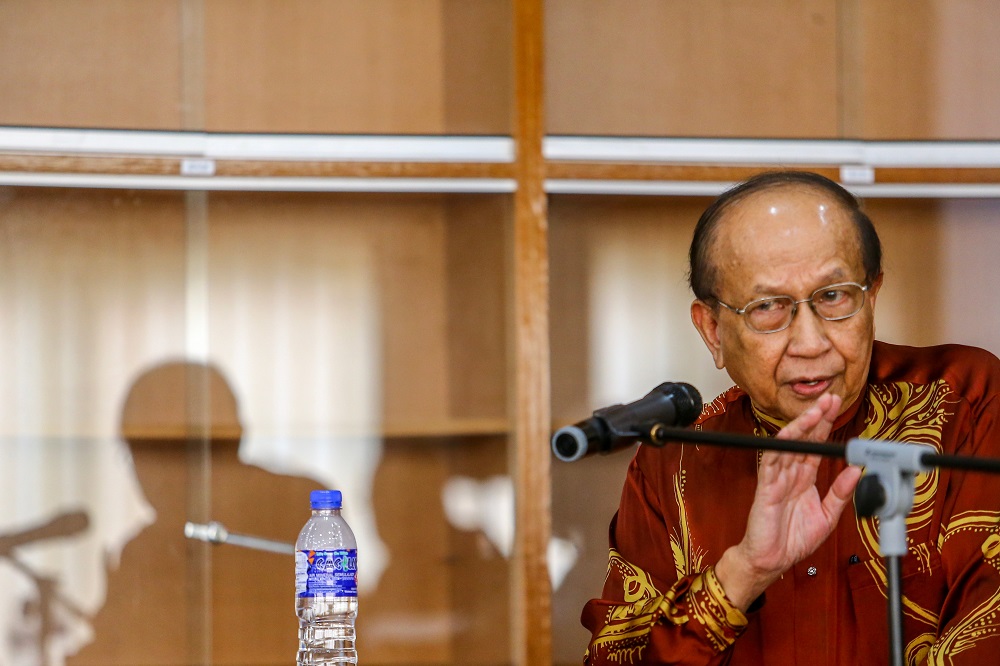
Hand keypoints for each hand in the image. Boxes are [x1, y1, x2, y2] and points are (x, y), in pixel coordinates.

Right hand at [715, 393, 862, 609]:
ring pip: (789, 446)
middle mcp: (790, 475)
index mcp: (804, 479)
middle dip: (816, 418)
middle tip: (828, 398)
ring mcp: (777, 479)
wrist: (772, 561)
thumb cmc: (793, 540)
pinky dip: (780, 447)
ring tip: (814, 411)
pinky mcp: (766, 488)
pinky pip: (772, 463)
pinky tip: (789, 434)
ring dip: (801, 427)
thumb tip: (856, 470)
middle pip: (803, 440)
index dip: (824, 426)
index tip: (834, 408)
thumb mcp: (827, 516)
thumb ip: (840, 493)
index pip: (816, 446)